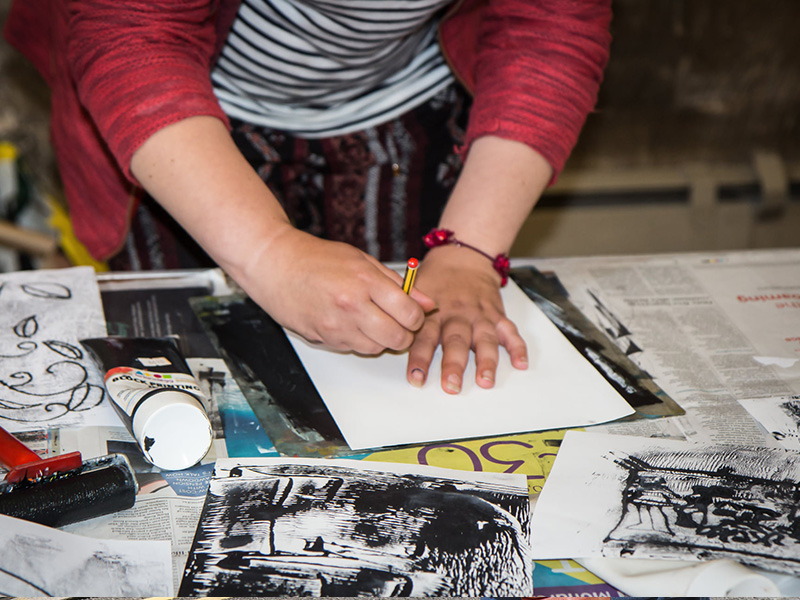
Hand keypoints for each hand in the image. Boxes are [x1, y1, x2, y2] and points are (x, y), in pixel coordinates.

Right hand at [236, 224, 436, 354]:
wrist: (274, 265)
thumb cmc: (316, 258)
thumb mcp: (362, 260)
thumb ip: (397, 284)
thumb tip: (426, 303)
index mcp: (365, 281)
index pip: (409, 314)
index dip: (416, 317)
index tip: (412, 313)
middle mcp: (352, 306)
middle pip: (397, 338)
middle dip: (404, 334)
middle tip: (397, 322)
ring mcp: (336, 325)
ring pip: (376, 348)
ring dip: (380, 339)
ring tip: (370, 319)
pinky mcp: (323, 339)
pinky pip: (353, 348)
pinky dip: (358, 340)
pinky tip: (350, 321)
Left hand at [405, 245, 527, 393]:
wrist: (464, 256)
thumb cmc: (436, 279)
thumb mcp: (415, 289)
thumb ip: (404, 312)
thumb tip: (386, 333)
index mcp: (434, 312)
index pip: (424, 338)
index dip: (419, 359)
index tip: (416, 379)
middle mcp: (457, 314)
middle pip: (455, 342)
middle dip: (453, 365)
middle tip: (451, 386)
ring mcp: (479, 315)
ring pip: (484, 339)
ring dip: (486, 361)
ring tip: (485, 381)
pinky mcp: (496, 314)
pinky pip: (510, 331)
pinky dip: (517, 347)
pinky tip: (520, 363)